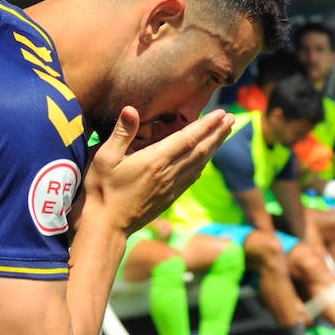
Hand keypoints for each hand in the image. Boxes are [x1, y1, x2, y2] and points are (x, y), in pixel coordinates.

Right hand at [83, 106, 233, 235]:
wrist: (106, 226)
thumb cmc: (102, 190)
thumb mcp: (104, 158)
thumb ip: (121, 133)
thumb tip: (131, 109)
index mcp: (155, 160)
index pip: (187, 138)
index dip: (206, 125)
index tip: (222, 114)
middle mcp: (168, 174)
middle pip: (200, 150)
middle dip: (217, 134)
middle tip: (232, 119)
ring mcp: (170, 188)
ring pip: (199, 164)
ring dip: (214, 148)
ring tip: (225, 134)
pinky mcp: (168, 198)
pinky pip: (191, 178)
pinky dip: (202, 165)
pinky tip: (205, 160)